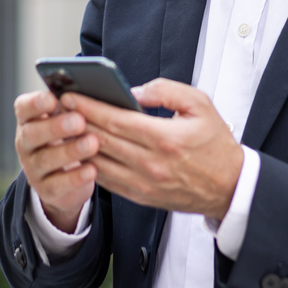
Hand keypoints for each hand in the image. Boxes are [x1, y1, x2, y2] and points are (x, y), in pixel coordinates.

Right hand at [13, 90, 98, 231]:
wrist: (65, 177)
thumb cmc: (69, 137)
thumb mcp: (66, 119)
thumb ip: (72, 106)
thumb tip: (94, 93)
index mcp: (29, 120)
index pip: (23, 108)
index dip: (35, 103)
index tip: (53, 98)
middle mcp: (26, 143)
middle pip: (32, 134)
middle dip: (55, 127)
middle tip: (79, 121)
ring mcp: (33, 168)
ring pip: (45, 160)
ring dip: (70, 151)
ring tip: (92, 143)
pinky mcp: (45, 190)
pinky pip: (58, 185)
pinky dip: (75, 177)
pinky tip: (92, 169)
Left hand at [62, 78, 243, 221]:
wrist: (230, 188)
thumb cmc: (215, 144)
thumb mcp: (200, 105)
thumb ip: (166, 90)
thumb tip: (134, 90)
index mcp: (164, 138)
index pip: (116, 120)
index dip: (89, 107)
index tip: (70, 95)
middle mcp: (150, 163)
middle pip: (102, 140)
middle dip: (76, 121)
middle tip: (56, 106)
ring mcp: (143, 183)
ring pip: (99, 162)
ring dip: (76, 144)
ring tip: (62, 127)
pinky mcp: (140, 196)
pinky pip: (106, 180)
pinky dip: (89, 165)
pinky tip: (78, 151)